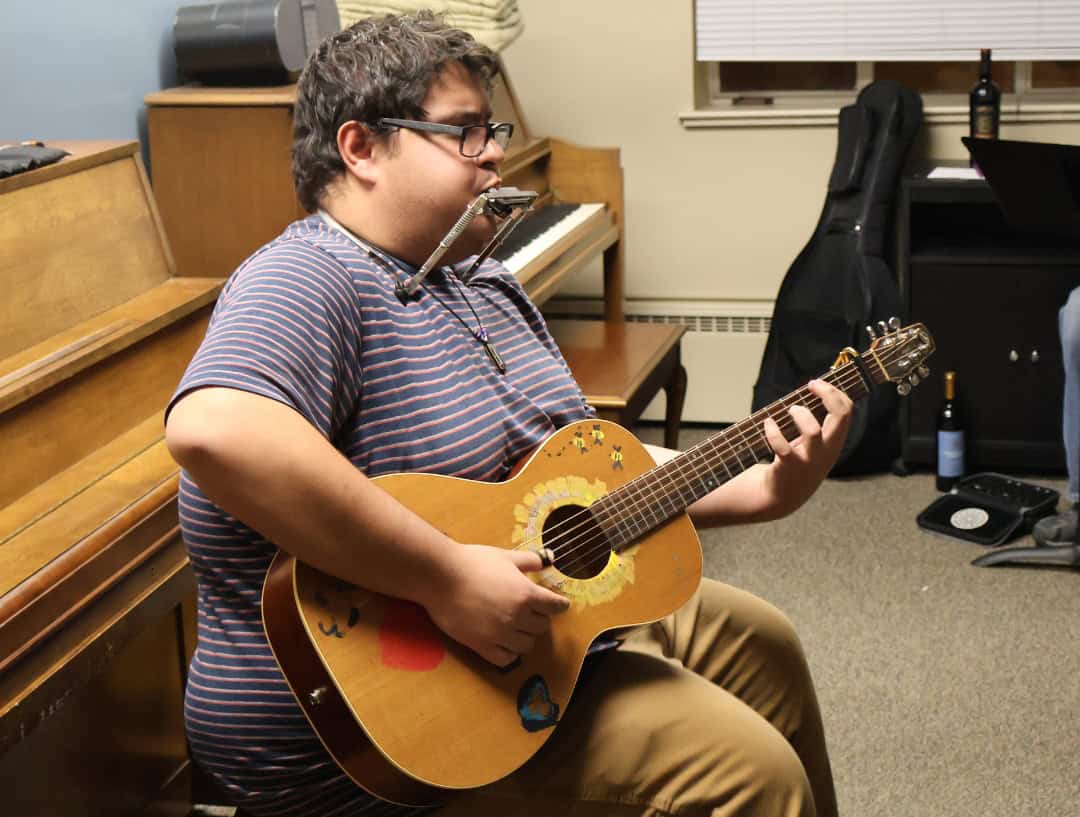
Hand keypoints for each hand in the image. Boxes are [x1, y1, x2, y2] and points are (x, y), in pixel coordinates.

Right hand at [422, 544, 569, 666]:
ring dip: (524, 636)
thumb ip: (529, 560)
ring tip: (515, 627)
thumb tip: (549, 558)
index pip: (555, 607)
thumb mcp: (505, 556)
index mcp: (526, 594)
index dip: (558, 604)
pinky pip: (506, 659)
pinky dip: (509, 653)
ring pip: (526, 645)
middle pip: (542, 627)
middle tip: (529, 611)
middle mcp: (517, 617)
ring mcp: (500, 634)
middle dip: (538, 618)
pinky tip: (504, 643)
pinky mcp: (482, 646)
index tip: (558, 605)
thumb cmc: (474, 562)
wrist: (440, 577)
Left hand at [759, 378, 851, 516]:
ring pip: (812, 431)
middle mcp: (826, 450)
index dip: (835, 392)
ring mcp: (809, 460)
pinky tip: (768, 423)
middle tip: (812, 384)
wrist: (782, 496)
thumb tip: (812, 389)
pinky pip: (783, 447)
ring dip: (800, 414)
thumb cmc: (796, 462)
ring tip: (791, 409)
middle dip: (828, 394)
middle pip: (840, 417)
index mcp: (834, 441)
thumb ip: (816, 422)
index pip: (847, 411)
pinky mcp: (789, 467)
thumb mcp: (813, 443)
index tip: (817, 383)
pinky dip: (773, 431)